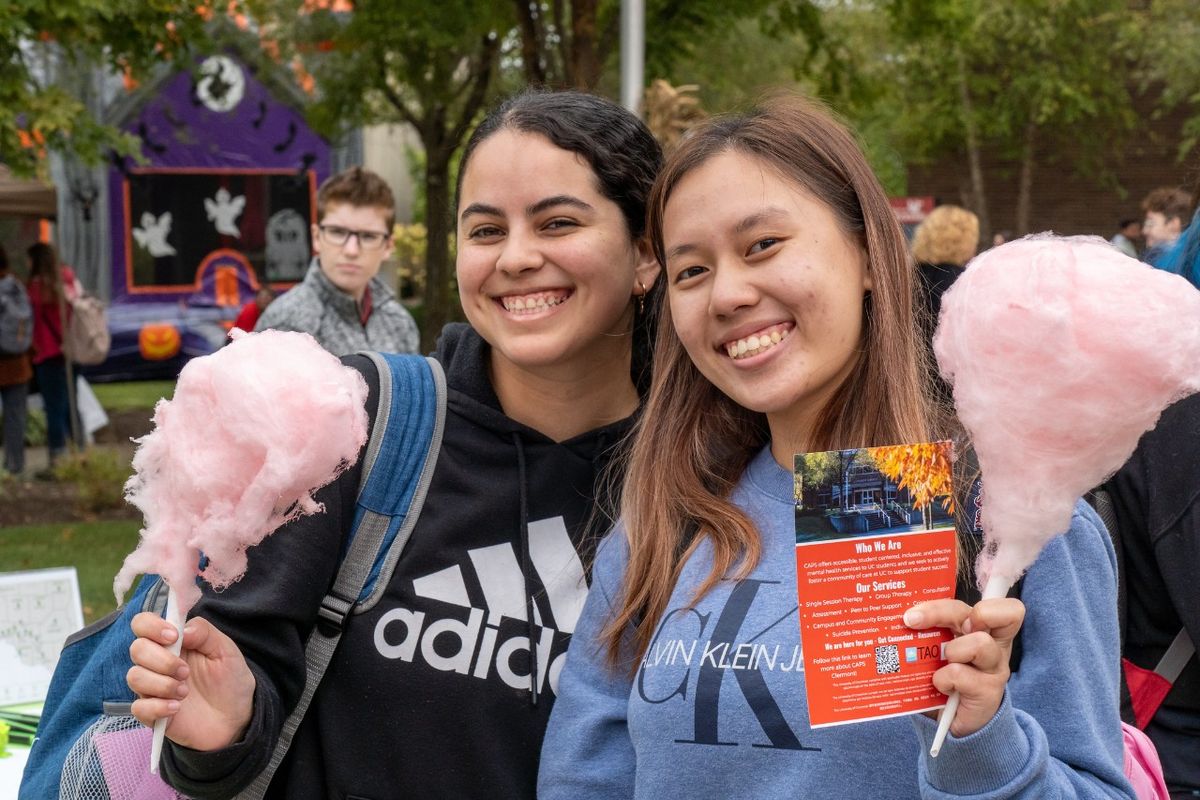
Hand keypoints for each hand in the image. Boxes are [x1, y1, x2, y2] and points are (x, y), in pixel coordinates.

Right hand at [127, 611, 255, 750]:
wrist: (236, 717)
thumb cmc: (229, 679)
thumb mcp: (225, 650)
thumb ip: (205, 632)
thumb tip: (182, 629)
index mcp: (173, 642)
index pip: (143, 624)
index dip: (151, 626)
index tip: (173, 637)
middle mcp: (157, 662)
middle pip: (137, 649)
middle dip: (161, 659)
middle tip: (185, 671)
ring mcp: (152, 688)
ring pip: (135, 677)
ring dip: (161, 683)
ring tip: (185, 691)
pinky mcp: (152, 713)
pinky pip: (138, 708)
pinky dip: (157, 707)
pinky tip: (177, 708)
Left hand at [904, 597, 1024, 737]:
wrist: (954, 722)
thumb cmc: (943, 675)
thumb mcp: (936, 647)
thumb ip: (928, 629)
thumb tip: (893, 613)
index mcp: (984, 628)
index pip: (1002, 606)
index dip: (985, 602)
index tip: (947, 608)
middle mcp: (994, 644)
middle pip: (983, 613)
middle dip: (940, 612)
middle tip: (914, 620)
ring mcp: (994, 668)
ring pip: (979, 644)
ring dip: (951, 651)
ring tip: (940, 662)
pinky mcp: (988, 692)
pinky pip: (960, 674)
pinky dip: (943, 679)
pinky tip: (940, 687)